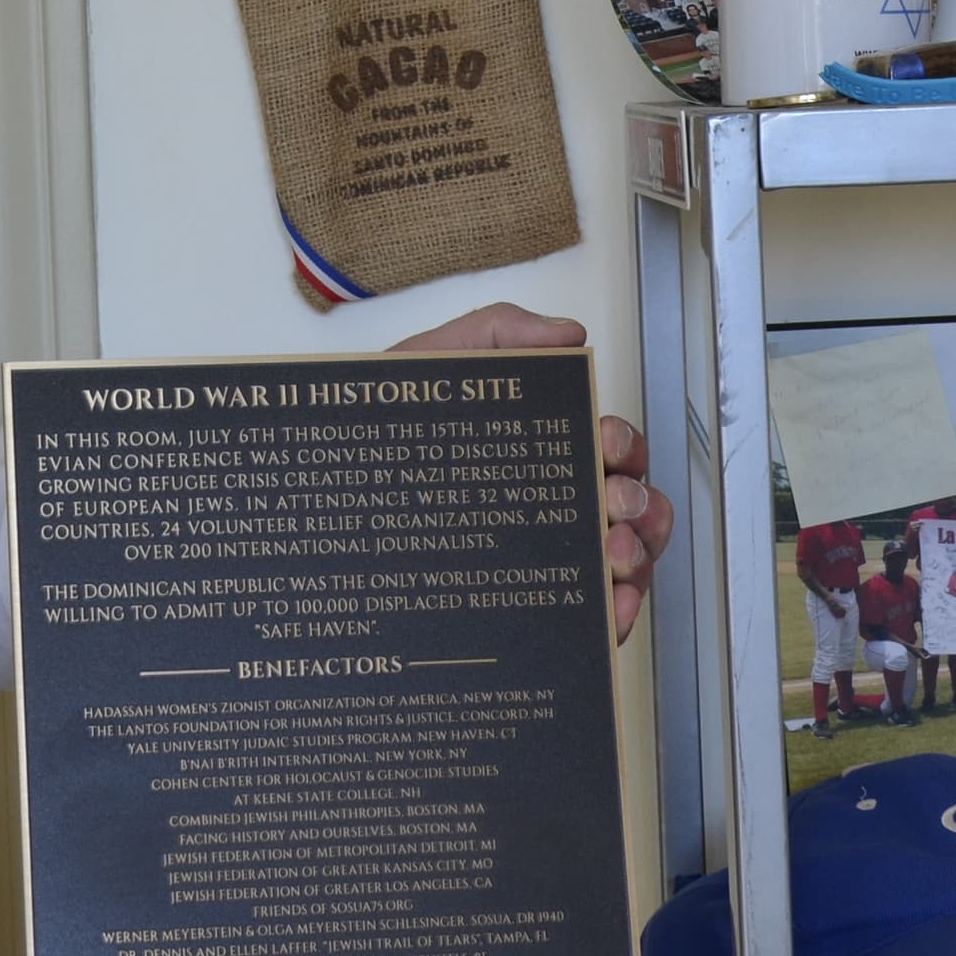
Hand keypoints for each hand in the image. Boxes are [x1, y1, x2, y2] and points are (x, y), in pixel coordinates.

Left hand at [390, 303, 676, 642]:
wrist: (316, 503)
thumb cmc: (368, 443)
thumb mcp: (425, 368)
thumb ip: (494, 334)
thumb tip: (568, 333)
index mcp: (535, 453)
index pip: (606, 449)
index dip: (623, 443)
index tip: (606, 442)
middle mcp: (548, 509)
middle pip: (629, 506)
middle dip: (640, 500)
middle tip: (612, 501)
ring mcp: (543, 565)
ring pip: (626, 561)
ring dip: (639, 553)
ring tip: (615, 552)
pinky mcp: (529, 616)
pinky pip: (594, 622)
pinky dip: (621, 614)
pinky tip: (611, 603)